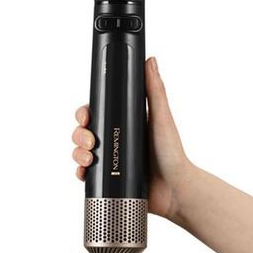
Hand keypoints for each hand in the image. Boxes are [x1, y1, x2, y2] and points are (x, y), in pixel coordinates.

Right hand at [71, 57, 191, 220]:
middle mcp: (116, 139)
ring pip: (81, 151)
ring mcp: (111, 159)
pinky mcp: (108, 179)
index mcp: (125, 122)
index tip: (86, 116)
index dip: (86, 112)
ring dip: (77, 153)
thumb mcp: (161, 118)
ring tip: (88, 158)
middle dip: (79, 134)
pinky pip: (86, 173)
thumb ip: (155, 90)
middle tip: (90, 141)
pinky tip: (84, 172)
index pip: (98, 112)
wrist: (174, 191)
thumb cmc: (172, 153)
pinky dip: (81, 171)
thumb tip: (150, 60)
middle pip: (85, 131)